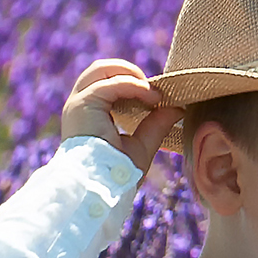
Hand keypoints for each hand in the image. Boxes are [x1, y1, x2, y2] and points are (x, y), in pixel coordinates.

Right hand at [60, 57, 180, 174]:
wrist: (101, 188)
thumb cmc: (117, 174)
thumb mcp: (142, 145)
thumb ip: (156, 125)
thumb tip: (178, 108)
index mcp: (90, 113)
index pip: (107, 83)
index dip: (133, 83)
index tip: (158, 97)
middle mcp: (80, 105)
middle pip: (101, 69)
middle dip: (130, 71)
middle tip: (154, 89)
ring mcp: (79, 104)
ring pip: (102, 68)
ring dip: (131, 73)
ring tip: (153, 92)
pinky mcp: (83, 105)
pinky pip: (111, 84)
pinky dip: (134, 85)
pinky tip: (152, 98)